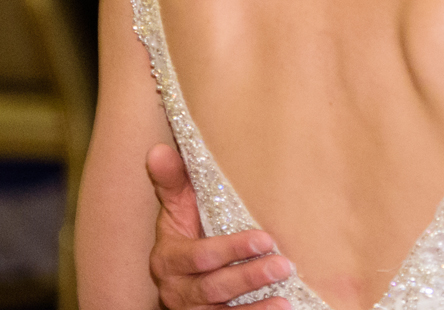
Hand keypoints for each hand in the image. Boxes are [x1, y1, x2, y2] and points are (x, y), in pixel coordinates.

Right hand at [147, 143, 292, 309]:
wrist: (179, 279)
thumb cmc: (186, 234)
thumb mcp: (177, 210)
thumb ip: (173, 182)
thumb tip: (158, 149)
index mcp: (168, 258)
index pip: (199, 256)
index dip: (232, 248)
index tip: (265, 238)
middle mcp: (176, 290)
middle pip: (213, 287)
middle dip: (249, 276)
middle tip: (283, 264)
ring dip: (255, 308)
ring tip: (285, 300)